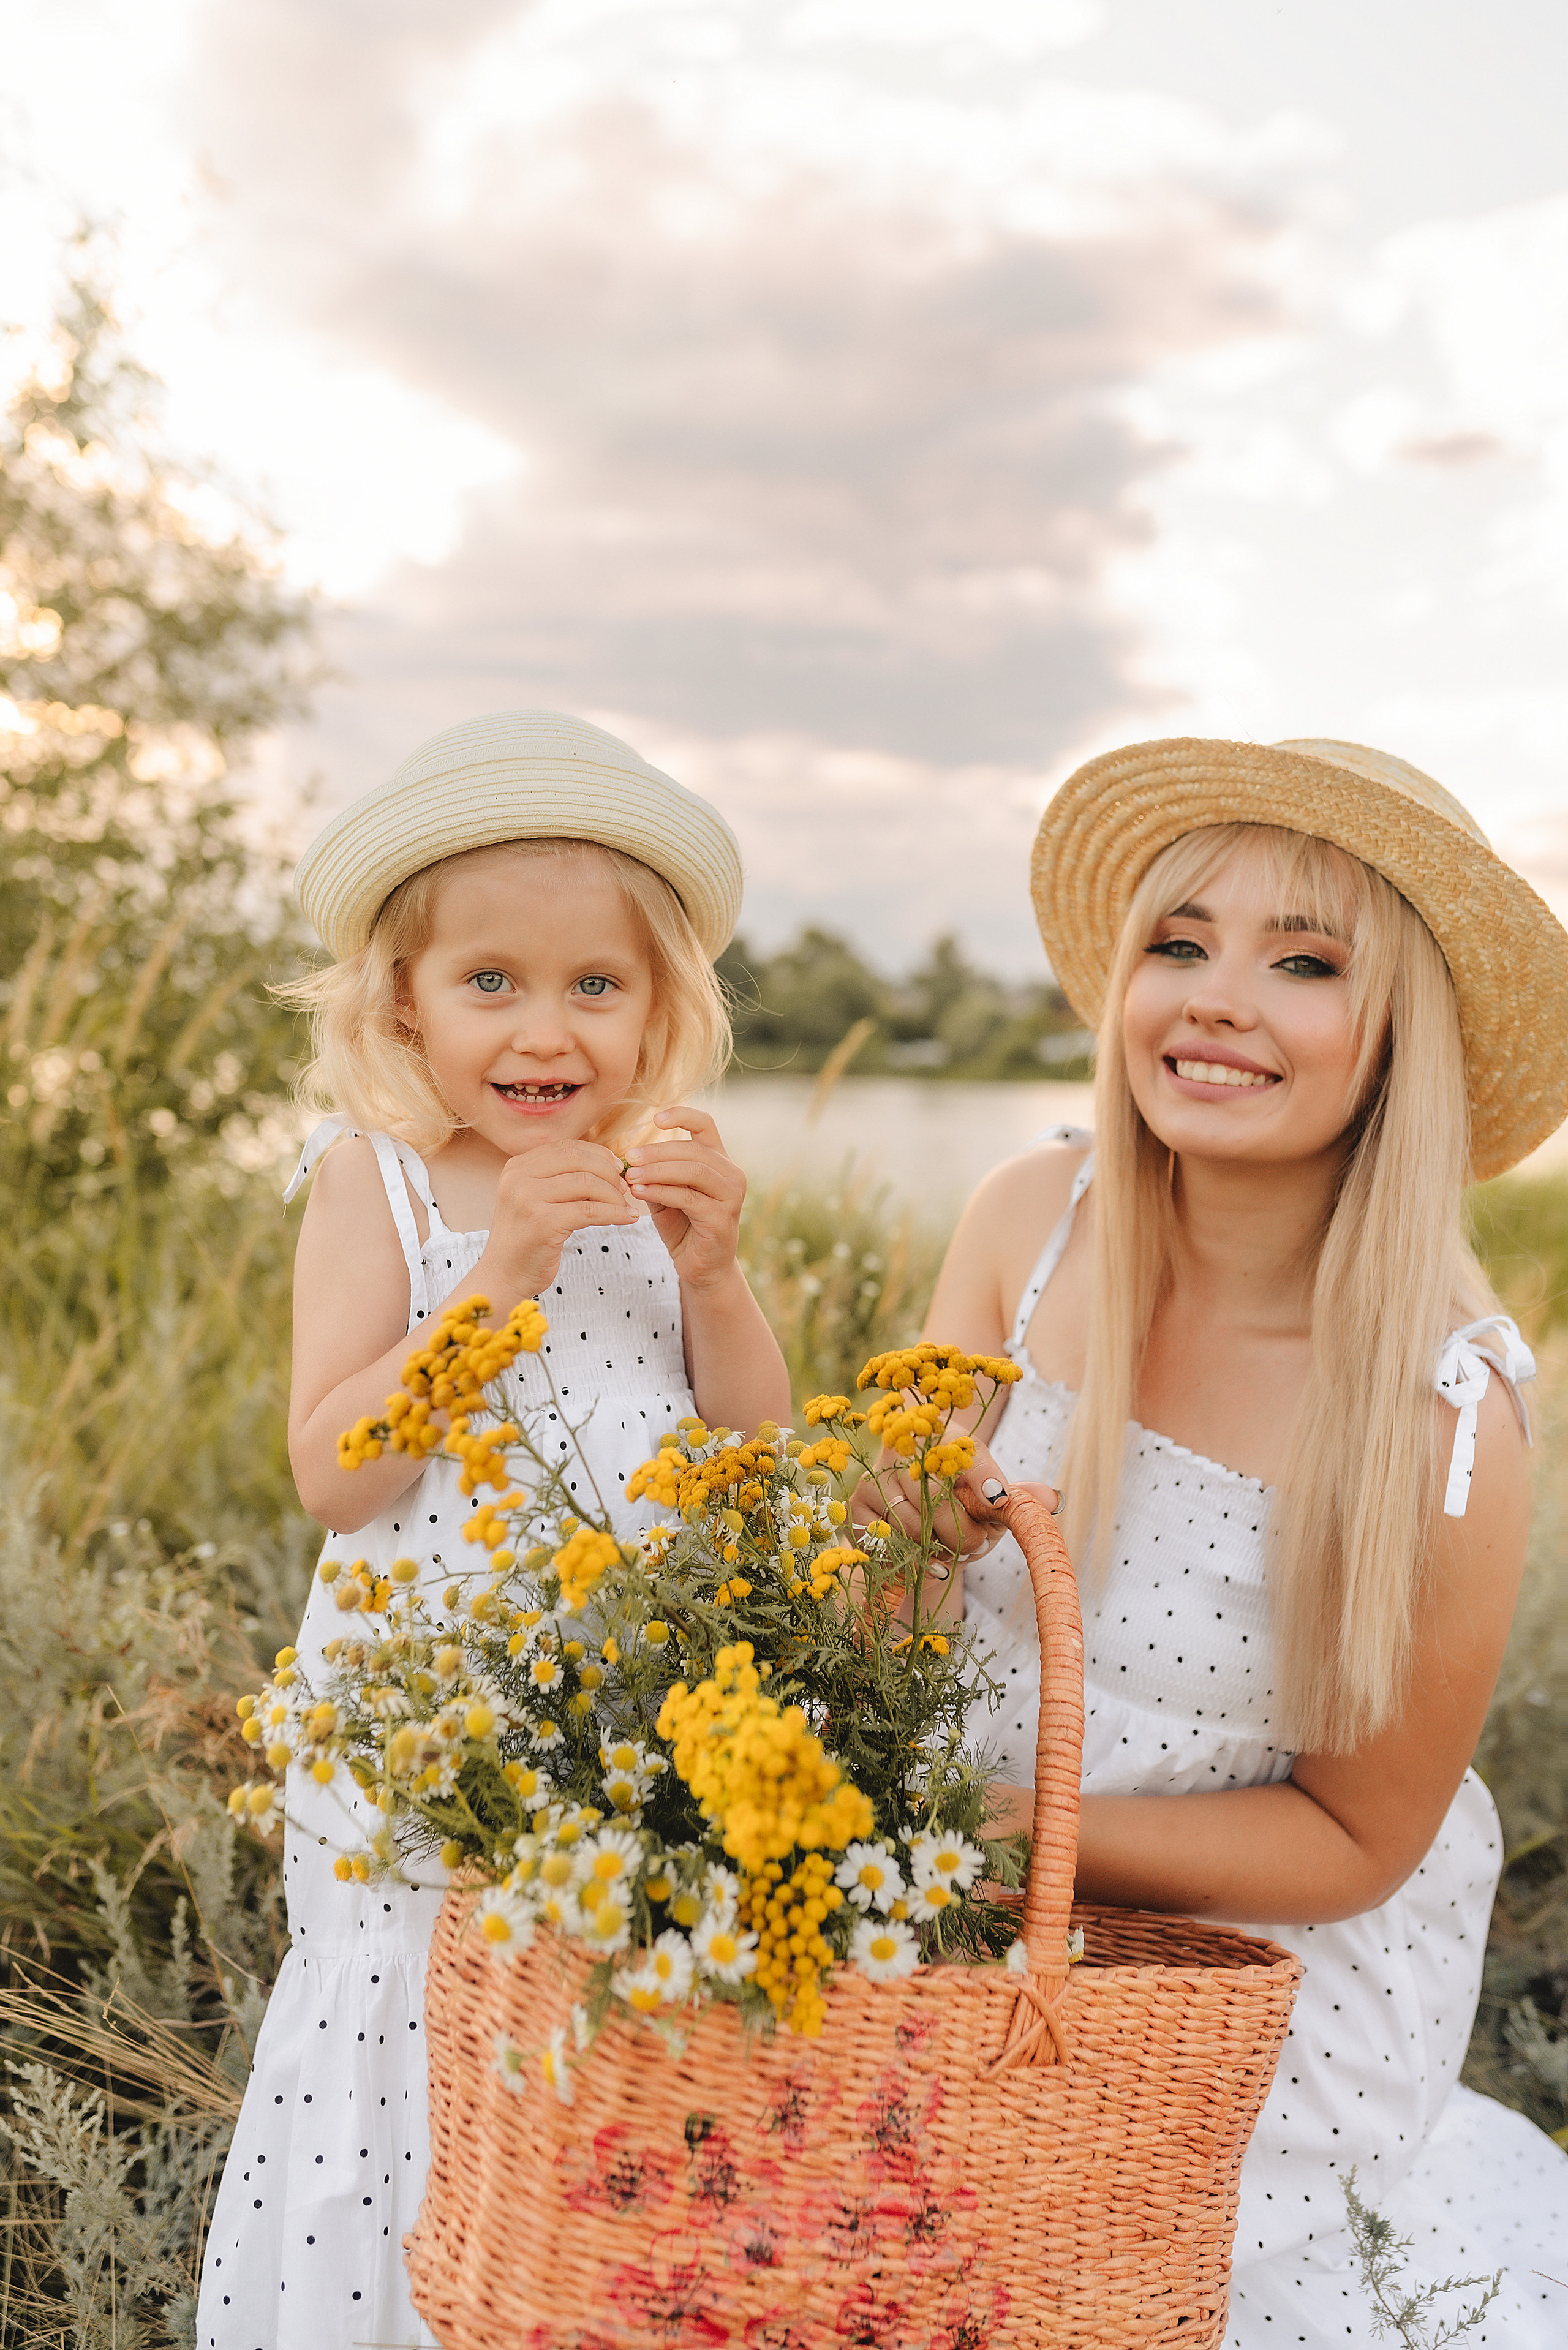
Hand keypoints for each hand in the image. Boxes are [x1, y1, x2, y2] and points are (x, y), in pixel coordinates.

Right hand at [488, 1141, 637, 1297]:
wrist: (504, 1276)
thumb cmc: (527, 1239)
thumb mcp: (537, 1199)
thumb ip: (561, 1180)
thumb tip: (609, 1166)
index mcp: (517, 1167)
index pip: (567, 1147)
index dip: (598, 1154)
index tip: (618, 1169)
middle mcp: (518, 1178)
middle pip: (577, 1160)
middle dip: (608, 1172)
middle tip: (625, 1188)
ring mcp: (527, 1199)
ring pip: (587, 1183)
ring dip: (614, 1195)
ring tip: (625, 1206)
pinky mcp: (542, 1223)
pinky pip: (590, 1211)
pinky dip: (614, 1213)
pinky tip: (627, 1218)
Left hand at [624, 1105, 745, 1292]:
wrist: (701, 1267)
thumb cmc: (683, 1226)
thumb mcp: (667, 1194)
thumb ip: (655, 1174)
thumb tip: (628, 1157)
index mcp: (720, 1161)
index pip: (706, 1125)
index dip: (681, 1115)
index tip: (654, 1118)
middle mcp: (732, 1174)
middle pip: (694, 1150)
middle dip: (657, 1152)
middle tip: (628, 1157)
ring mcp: (731, 1196)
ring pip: (693, 1171)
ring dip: (658, 1171)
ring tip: (630, 1176)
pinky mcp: (722, 1219)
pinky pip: (688, 1198)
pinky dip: (661, 1192)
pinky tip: (640, 1192)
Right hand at [852, 1438, 1060, 1570]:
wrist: (920, 1534)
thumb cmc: (962, 1512)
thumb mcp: (991, 1505)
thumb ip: (1018, 1500)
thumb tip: (1053, 1499)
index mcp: (946, 1435)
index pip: (966, 1451)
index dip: (984, 1477)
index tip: (999, 1502)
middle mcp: (906, 1445)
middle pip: (936, 1491)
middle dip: (961, 1527)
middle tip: (978, 1545)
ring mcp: (877, 1473)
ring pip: (913, 1520)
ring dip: (937, 1545)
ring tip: (949, 1549)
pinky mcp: (858, 1503)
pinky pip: (888, 1537)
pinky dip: (910, 1553)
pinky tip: (921, 1554)